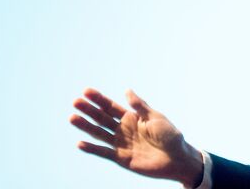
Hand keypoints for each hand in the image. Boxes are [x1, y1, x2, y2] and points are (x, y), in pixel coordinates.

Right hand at [71, 87, 203, 185]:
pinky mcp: (121, 158)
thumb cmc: (170, 135)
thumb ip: (139, 106)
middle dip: (88, 110)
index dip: (99, 99)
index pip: (111, 106)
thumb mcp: (155, 117)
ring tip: (72, 118)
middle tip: (75, 102)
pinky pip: (104, 153)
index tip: (86, 90)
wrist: (178, 158)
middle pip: (102, 118)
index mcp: (132, 117)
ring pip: (99, 133)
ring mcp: (121, 144)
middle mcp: (123, 129)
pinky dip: (92, 149)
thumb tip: (126, 90)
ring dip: (85, 126)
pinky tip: (80, 143)